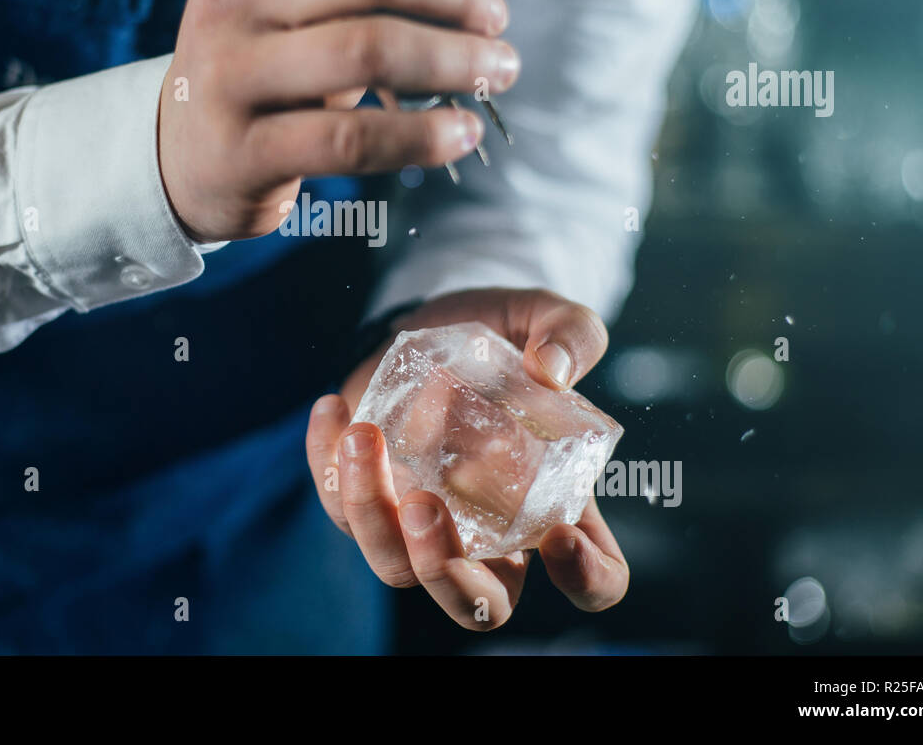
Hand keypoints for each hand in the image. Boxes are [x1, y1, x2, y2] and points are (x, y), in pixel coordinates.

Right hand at [159, 0, 519, 241]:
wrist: (186, 162)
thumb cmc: (265, 68)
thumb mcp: (298, 5)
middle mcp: (225, 4)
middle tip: (496, 18)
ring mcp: (230, 80)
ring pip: (366, 52)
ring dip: (453, 61)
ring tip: (496, 71)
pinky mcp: (247, 153)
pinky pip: (352, 139)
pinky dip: (422, 135)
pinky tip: (459, 132)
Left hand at [306, 287, 628, 629]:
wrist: (437, 321)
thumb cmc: (505, 336)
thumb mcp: (547, 317)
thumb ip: (571, 332)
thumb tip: (551, 369)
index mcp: (555, 507)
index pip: (594, 580)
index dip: (586, 579)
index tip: (560, 537)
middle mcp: (490, 534)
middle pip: (476, 605)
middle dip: (446, 574)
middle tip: (425, 505)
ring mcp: (423, 524)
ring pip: (394, 565)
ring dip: (370, 513)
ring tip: (363, 436)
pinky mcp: (369, 497)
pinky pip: (339, 510)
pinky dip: (327, 468)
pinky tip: (333, 409)